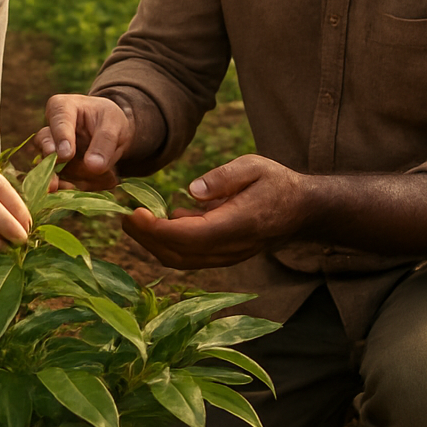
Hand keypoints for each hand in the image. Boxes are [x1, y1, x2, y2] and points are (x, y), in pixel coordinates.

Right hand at [33, 94, 137, 190]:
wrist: (110, 133)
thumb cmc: (108, 120)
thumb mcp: (113, 124)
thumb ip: (105, 141)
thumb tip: (93, 166)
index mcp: (62, 108)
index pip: (58, 120)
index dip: (61, 138)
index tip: (66, 155)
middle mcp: (50, 130)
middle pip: (45, 145)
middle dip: (52, 163)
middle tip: (55, 180)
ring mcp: (50, 152)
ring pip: (49, 167)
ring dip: (66, 179)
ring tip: (78, 187)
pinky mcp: (55, 169)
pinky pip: (59, 181)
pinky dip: (72, 187)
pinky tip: (81, 190)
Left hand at [121, 154, 312, 268]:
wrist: (302, 211)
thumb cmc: (277, 183)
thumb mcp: (254, 166)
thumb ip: (224, 178)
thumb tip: (191, 192)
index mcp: (238, 225)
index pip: (189, 236)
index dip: (158, 229)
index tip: (134, 213)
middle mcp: (230, 248)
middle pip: (179, 254)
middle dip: (147, 238)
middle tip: (124, 217)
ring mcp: (227, 256)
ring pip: (182, 260)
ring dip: (154, 244)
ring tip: (134, 222)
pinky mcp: (223, 256)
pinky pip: (190, 258)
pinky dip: (168, 245)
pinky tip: (159, 223)